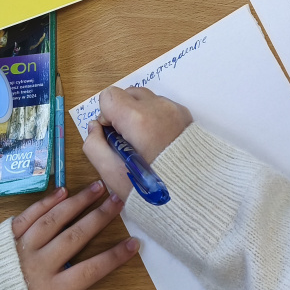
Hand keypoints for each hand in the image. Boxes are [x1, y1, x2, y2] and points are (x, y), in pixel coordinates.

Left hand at [11, 182, 140, 289]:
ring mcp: (21, 248)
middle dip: (99, 217)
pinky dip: (45, 202)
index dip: (113, 257)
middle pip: (75, 237)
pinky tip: (62, 191)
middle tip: (119, 200)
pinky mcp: (4, 238)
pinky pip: (27, 216)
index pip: (89, 271)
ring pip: (53, 220)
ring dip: (77, 202)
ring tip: (97, 187)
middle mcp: (38, 265)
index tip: (134, 243)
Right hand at [82, 87, 192, 202]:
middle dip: (121, 112)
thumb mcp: (113, 175)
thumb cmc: (151, 190)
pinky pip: (162, 107)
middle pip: (128, 93)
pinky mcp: (186, 115)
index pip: (109, 96)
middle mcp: (159, 107)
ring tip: (144, 143)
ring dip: (139, 114)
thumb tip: (94, 127)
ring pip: (146, 99)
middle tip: (127, 141)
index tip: (113, 137)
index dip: (106, 117)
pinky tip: (159, 142)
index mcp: (139, 119)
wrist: (195, 195)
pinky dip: (155, 118)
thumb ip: (94, 147)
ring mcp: (175, 109)